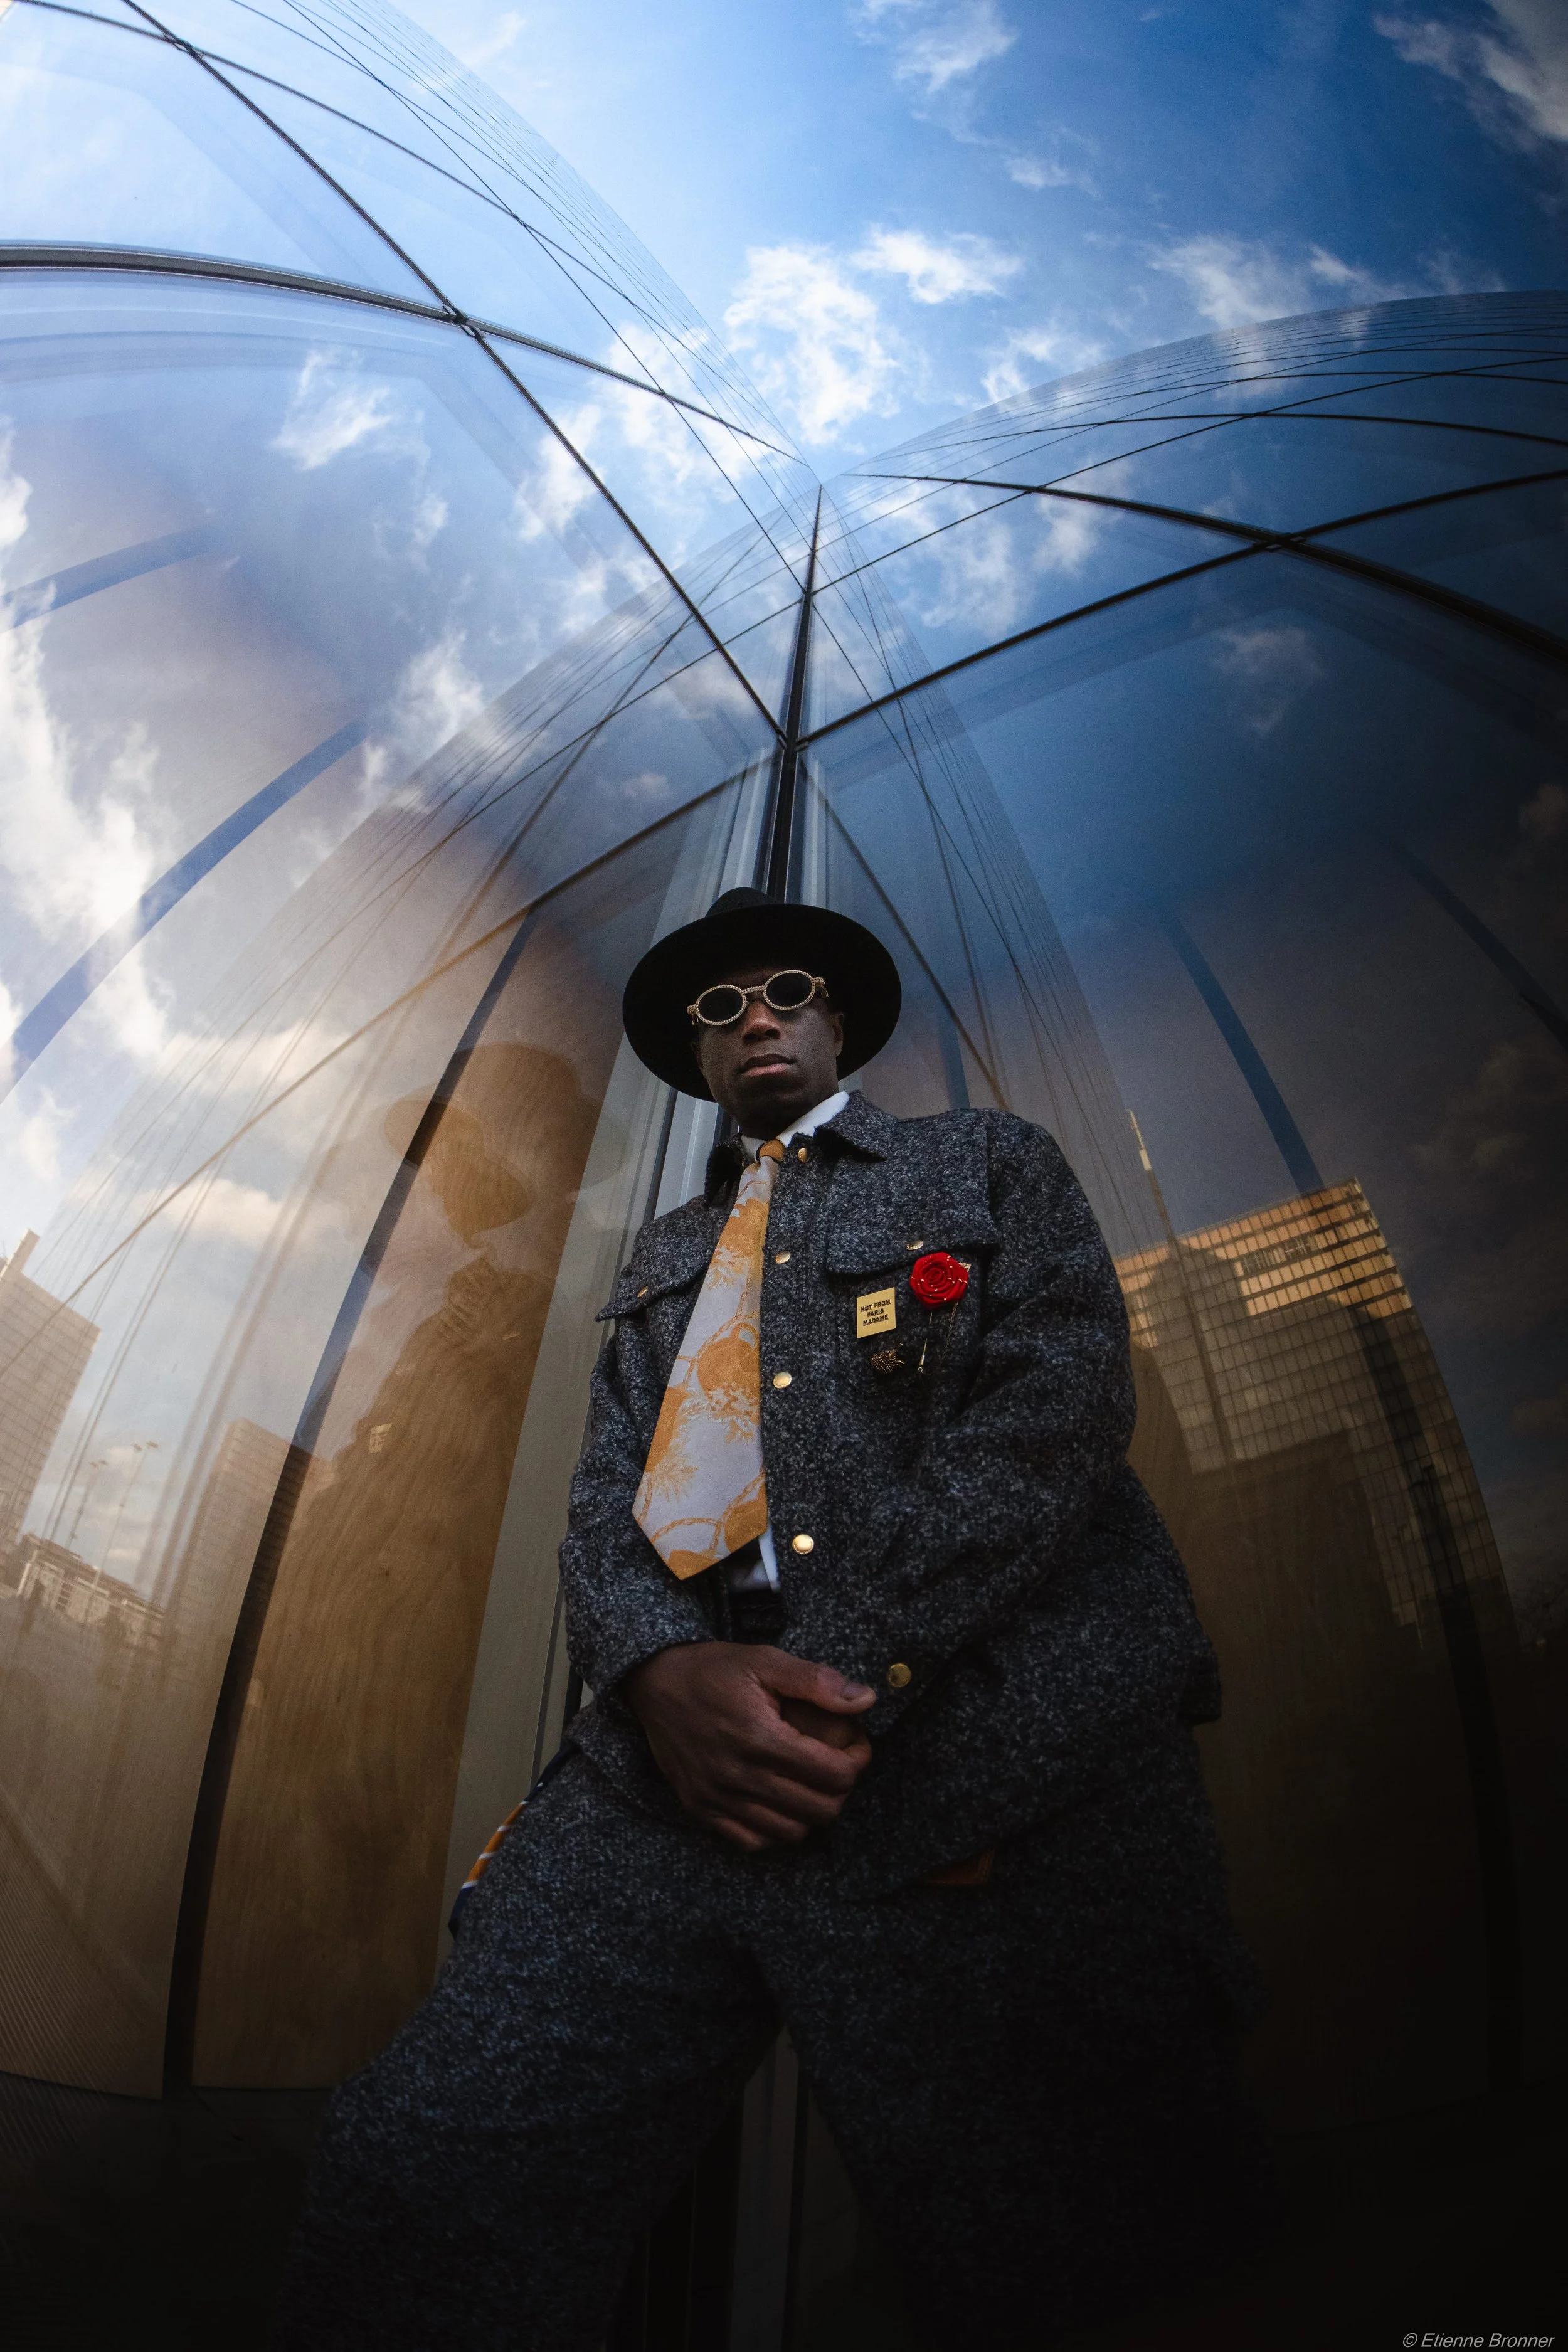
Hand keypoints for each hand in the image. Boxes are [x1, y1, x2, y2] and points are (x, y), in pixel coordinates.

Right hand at [623, 1642, 875, 1851]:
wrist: (654, 1682)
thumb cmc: (713, 1669)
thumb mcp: (765, 1661)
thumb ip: (816, 1681)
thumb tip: (865, 1699)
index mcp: (760, 1738)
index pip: (833, 1775)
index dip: (857, 1761)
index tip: (856, 1746)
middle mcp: (739, 1776)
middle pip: (819, 1809)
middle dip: (840, 1789)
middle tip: (837, 1765)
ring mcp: (717, 1798)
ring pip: (789, 1831)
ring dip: (810, 1811)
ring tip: (810, 1783)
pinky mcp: (701, 1808)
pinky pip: (752, 1840)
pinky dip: (774, 1829)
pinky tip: (779, 1802)